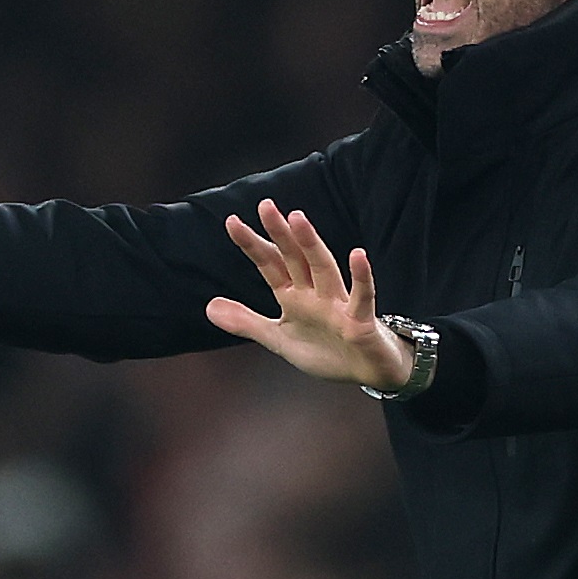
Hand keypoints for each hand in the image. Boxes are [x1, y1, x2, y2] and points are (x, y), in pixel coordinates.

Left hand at [206, 200, 414, 390]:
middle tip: (265, 206)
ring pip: (323, 268)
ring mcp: (338, 304)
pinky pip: (362, 297)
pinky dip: (361, 277)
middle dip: (280, 233)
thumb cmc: (328, 350)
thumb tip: (209, 307)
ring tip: (298, 219)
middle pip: (295, 258)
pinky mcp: (361, 320)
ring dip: (311, 244)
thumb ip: (246, 322)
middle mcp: (315, 293)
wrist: (368, 372)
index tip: (233, 222)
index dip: (252, 245)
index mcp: (294, 297)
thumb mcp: (279, 338)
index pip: (271, 265)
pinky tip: (358, 255)